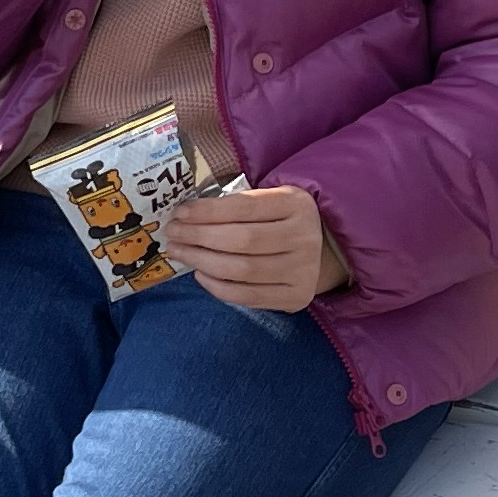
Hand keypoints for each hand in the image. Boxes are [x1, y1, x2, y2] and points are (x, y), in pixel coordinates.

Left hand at [161, 182, 348, 311]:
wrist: (324, 249)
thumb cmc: (282, 220)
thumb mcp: (270, 200)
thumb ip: (237, 204)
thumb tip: (187, 215)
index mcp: (296, 203)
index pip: (244, 207)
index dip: (208, 211)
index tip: (180, 213)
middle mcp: (304, 236)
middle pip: (241, 240)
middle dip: (199, 237)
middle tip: (173, 235)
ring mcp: (303, 270)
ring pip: (242, 270)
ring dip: (202, 261)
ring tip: (181, 253)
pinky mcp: (295, 296)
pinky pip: (248, 296)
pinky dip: (218, 287)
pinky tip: (201, 274)